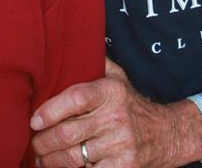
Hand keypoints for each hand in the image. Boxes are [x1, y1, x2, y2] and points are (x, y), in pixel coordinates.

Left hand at [30, 58, 201, 167]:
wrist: (168, 134)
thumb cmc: (131, 103)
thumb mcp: (118, 77)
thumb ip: (94, 61)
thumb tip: (67, 44)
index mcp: (110, 92)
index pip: (75, 99)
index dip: (50, 110)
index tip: (34, 120)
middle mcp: (115, 118)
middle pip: (68, 133)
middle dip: (44, 141)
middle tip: (34, 142)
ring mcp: (120, 145)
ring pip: (75, 157)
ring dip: (52, 160)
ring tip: (41, 158)